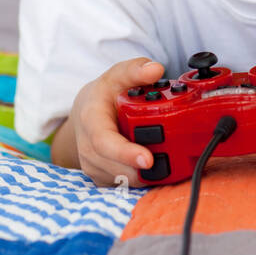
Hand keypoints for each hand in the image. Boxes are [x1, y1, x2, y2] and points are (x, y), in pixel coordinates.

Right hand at [70, 56, 165, 187]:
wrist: (86, 113)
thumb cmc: (103, 95)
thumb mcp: (116, 75)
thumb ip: (135, 70)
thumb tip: (156, 69)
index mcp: (90, 120)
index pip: (105, 143)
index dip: (126, 153)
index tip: (147, 159)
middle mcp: (88, 148)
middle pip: (119, 167)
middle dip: (146, 166)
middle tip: (170, 157)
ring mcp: (94, 166)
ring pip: (125, 180)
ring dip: (146, 173)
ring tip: (163, 156)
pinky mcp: (103, 178)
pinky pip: (126, 185)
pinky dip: (143, 177)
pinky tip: (153, 163)